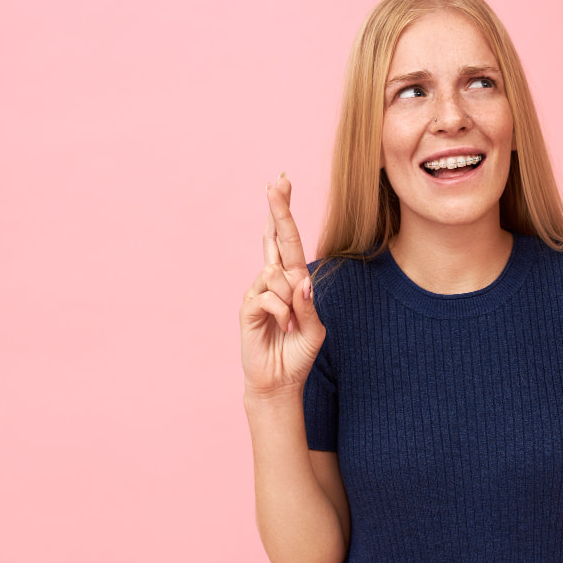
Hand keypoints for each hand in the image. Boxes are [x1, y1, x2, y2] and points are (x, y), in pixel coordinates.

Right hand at [240, 174, 325, 395]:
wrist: (280, 382)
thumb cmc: (298, 353)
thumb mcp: (314, 329)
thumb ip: (309, 304)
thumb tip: (301, 278)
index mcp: (292, 280)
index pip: (288, 241)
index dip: (284, 212)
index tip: (282, 184)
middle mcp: (273, 281)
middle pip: (274, 238)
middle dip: (278, 209)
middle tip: (277, 181)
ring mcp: (258, 292)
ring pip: (278, 274)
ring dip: (292, 302)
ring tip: (291, 325)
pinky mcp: (247, 308)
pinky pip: (269, 296)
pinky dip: (282, 312)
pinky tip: (283, 326)